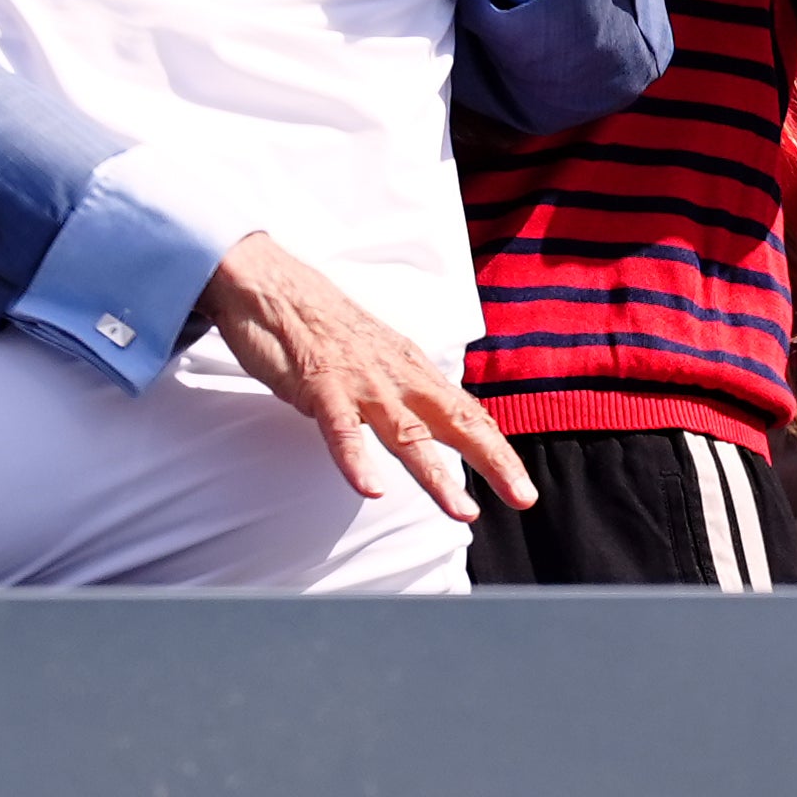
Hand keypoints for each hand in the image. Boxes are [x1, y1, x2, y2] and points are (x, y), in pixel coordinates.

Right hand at [197, 228, 534, 522]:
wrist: (273, 286)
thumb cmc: (324, 326)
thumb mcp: (378, 357)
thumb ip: (406, 390)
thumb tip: (437, 419)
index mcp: (412, 370)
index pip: (466, 413)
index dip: (496, 449)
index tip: (521, 487)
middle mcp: (396, 377)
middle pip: (455, 422)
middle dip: (492, 460)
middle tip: (522, 496)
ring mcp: (360, 382)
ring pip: (407, 435)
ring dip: (437, 476)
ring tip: (463, 510)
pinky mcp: (319, 386)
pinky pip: (340, 430)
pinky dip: (356, 460)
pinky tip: (370, 489)